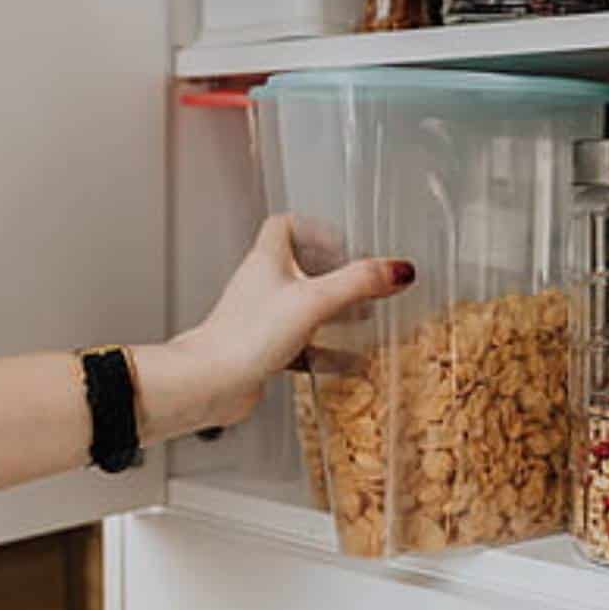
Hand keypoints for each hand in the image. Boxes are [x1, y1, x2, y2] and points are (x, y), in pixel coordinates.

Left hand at [138, 215, 414, 438]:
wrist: (209, 383)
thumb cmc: (246, 337)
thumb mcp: (314, 301)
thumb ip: (358, 282)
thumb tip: (399, 269)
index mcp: (267, 261)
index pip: (286, 226)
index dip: (317, 229)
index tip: (345, 243)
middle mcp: (262, 287)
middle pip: (301, 267)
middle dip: (336, 274)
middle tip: (364, 283)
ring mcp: (261, 319)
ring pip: (304, 308)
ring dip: (335, 312)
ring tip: (365, 318)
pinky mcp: (262, 351)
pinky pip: (301, 345)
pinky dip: (328, 351)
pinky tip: (351, 363)